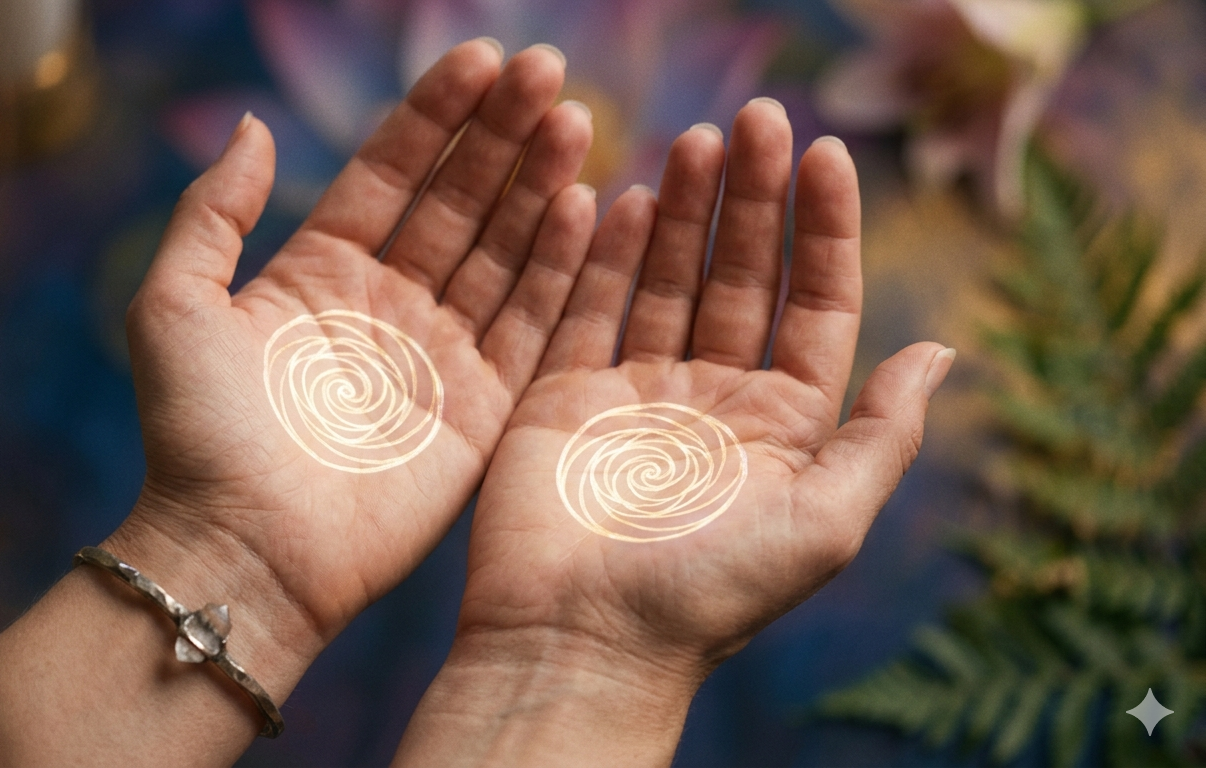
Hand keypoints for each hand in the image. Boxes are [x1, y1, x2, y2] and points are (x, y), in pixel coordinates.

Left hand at [109, 39, 594, 702]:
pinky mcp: (480, 410)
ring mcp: (440, 355)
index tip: (482, 55)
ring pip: (504, 253)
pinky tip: (587, 207)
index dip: (436, 114)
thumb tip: (254, 124)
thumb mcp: (176, 305)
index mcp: (322, 272)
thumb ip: (214, 212)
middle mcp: (390, 304)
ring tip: (574, 121)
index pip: (392, 173)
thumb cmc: (196, 436)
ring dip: (541, 186)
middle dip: (503, 135)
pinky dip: (560, 269)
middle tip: (549, 71)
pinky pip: (530, 326)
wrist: (241, 553)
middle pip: (461, 201)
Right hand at [396, 101, 953, 765]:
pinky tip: (621, 197)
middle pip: (740, 275)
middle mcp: (715, 397)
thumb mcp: (824, 520)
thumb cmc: (708, 595)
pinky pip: (588, 307)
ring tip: (696, 140)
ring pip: (667, 278)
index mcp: (785, 424)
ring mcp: (637, 389)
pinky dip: (604, 254)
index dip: (824, 229)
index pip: (814, 303)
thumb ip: (884, 434)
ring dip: (682, 209)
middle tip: (754, 119)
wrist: (579, 641)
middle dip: (752, 199)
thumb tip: (943, 350)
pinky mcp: (565, 393)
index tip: (826, 155)